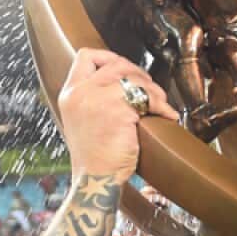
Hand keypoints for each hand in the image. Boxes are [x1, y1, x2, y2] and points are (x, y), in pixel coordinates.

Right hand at [57, 49, 176, 182]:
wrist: (96, 179)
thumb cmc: (96, 156)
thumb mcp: (84, 119)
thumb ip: (94, 97)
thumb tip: (122, 83)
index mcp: (70, 93)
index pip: (86, 57)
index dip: (111, 57)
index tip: (127, 70)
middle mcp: (80, 93)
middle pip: (117, 64)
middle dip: (139, 74)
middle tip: (150, 90)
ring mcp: (97, 100)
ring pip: (134, 79)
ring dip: (154, 90)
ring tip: (160, 105)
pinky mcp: (116, 111)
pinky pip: (146, 98)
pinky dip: (162, 106)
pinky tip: (166, 115)